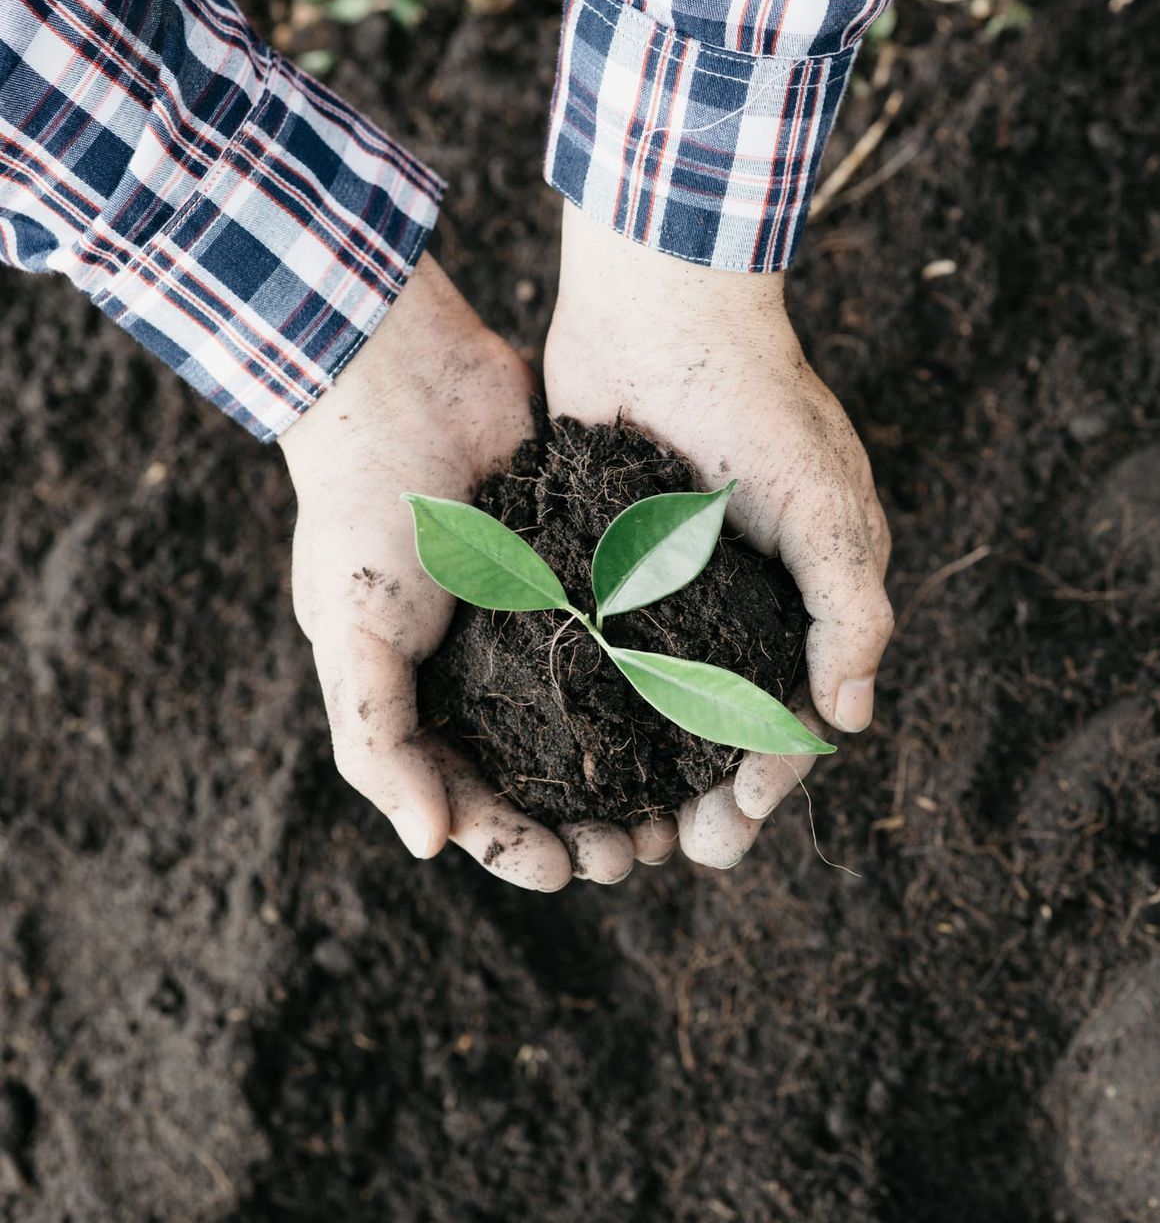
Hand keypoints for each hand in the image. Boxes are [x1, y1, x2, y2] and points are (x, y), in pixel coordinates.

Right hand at [280, 254, 631, 889]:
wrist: (405, 380)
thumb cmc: (361, 510)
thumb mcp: (352, 632)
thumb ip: (378, 740)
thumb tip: (431, 847)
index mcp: (424, 699)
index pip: (474, 800)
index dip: (520, 846)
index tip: (571, 873)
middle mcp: (489, 672)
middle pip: (553, 777)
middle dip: (598, 824)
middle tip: (644, 852)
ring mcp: (546, 623)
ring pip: (608, 721)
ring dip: (647, 772)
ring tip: (690, 808)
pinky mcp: (596, 571)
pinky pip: (639, 642)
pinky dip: (671, 684)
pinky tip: (714, 715)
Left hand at [543, 204, 893, 868]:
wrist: (659, 309)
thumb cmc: (759, 406)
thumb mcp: (830, 511)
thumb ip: (852, 615)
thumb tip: (849, 721)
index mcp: (802, 601)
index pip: (794, 715)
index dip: (769, 780)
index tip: (730, 829)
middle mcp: (738, 606)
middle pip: (726, 730)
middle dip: (709, 799)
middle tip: (676, 851)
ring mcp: (669, 590)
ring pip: (663, 710)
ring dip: (651, 775)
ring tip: (620, 830)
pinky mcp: (604, 567)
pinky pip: (604, 658)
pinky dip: (598, 712)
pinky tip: (567, 756)